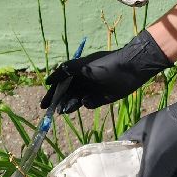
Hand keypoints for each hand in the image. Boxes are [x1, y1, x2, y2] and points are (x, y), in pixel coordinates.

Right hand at [40, 30, 172, 113]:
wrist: (133, 68)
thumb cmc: (108, 64)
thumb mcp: (85, 66)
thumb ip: (67, 71)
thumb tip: (50, 79)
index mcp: (78, 70)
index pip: (61, 83)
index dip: (52, 93)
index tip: (44, 104)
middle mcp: (84, 80)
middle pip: (68, 93)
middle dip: (59, 102)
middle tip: (52, 112)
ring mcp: (93, 89)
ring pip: (77, 99)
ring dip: (70, 104)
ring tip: (64, 111)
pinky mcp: (103, 98)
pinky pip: (90, 103)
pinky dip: (85, 104)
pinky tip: (84, 102)